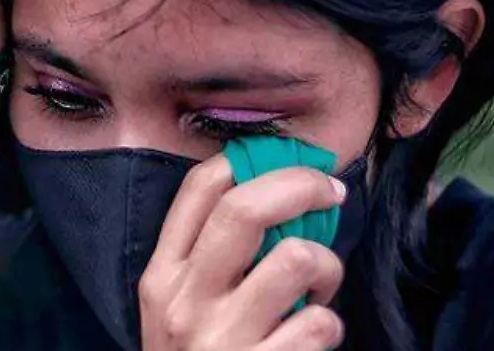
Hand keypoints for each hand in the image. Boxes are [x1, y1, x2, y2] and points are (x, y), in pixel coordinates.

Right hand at [139, 155, 346, 350]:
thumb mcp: (180, 313)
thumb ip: (211, 261)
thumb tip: (281, 200)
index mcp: (162, 276)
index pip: (199, 189)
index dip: (253, 160)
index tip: (292, 164)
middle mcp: (184, 301)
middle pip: (246, 207)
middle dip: (301, 186)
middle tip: (331, 192)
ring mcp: (221, 338)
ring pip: (295, 258)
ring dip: (326, 267)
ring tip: (318, 288)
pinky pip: (320, 322)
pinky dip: (329, 324)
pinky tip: (313, 338)